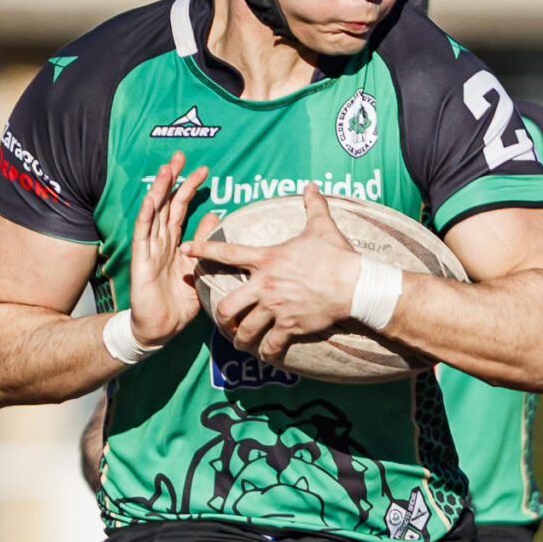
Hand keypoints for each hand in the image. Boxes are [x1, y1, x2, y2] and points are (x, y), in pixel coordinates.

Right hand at [125, 153, 213, 349]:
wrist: (161, 328)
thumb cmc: (180, 303)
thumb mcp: (200, 269)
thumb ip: (206, 244)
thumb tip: (216, 216)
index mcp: (176, 243)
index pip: (182, 208)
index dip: (190, 189)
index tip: (203, 170)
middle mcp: (161, 241)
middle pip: (167, 203)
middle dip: (174, 179)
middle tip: (181, 156)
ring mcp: (150, 248)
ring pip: (154, 212)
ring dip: (159, 190)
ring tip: (167, 169)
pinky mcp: (141, 260)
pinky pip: (143, 234)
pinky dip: (147, 215)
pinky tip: (152, 199)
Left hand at [187, 185, 362, 364]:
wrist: (356, 285)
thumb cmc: (338, 255)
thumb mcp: (323, 226)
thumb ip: (313, 205)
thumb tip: (311, 186)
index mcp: (267, 259)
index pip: (227, 252)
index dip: (203, 250)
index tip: (186, 250)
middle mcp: (265, 285)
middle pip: (227, 305)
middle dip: (222, 316)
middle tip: (223, 320)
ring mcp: (276, 307)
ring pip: (245, 328)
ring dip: (240, 338)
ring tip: (240, 341)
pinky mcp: (290, 326)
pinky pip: (271, 344)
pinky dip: (266, 352)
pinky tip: (265, 355)